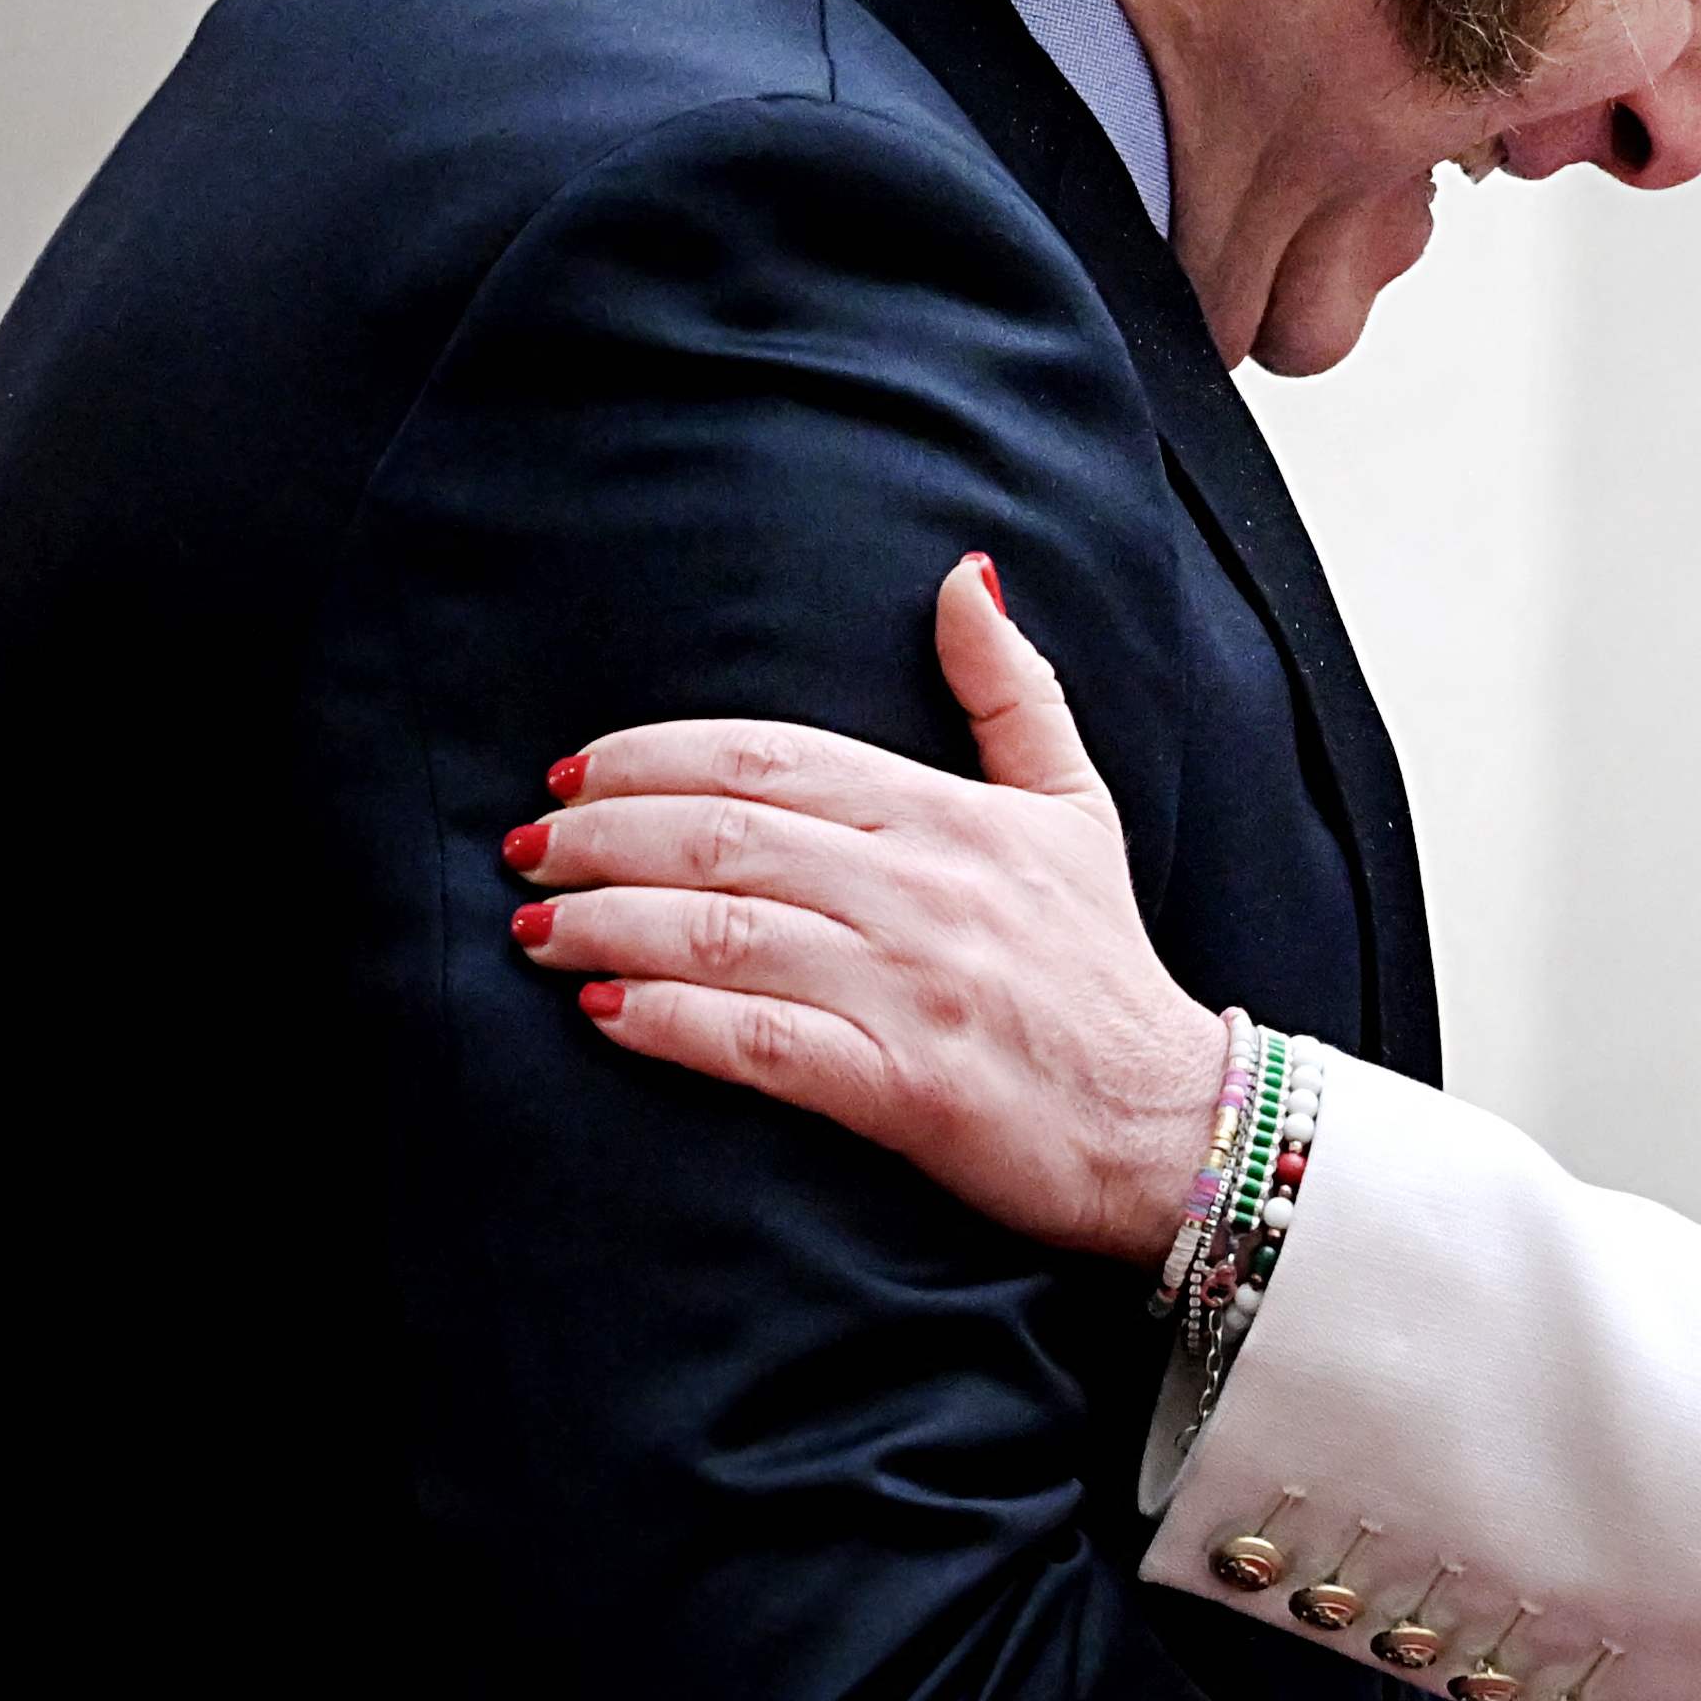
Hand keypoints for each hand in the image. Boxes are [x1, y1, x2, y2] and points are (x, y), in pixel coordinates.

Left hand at [510, 559, 1228, 1254]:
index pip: (768, 756)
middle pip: (723, 836)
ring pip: (722, 931)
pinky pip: (759, 1042)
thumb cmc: (1103, 965)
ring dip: (607, 925)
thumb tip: (963, 576)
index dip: (651, 756)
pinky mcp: (906, 1089)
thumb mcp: (1075, 805)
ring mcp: (913, 989)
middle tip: (526, 852)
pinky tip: (603, 1013)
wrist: (1174, 1124)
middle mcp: (924, 890)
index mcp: (949, 814)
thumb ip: (1011, 689)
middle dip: (600, 837)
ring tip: (534, 931)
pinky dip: (669, 1023)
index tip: (570, 773)